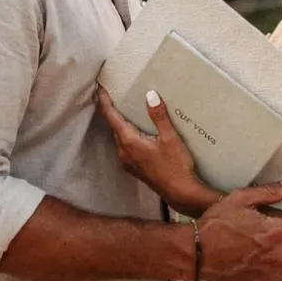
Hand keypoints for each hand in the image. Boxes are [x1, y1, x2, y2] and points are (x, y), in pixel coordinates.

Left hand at [96, 87, 219, 214]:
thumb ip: (159, 116)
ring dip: (117, 123)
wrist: (180, 192)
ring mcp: (127, 162)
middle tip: (110, 95)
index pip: (111, 116)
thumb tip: (150, 95)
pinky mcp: (134, 168)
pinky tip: (133, 131)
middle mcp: (123, 152)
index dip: (104, 101)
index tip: (100, 88)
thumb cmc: (176, 166)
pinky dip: (124, 134)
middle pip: (112, 126)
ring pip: (118, 137)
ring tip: (120, 110)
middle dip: (110, 110)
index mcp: (129, 142)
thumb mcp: (170, 138)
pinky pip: (124, 146)